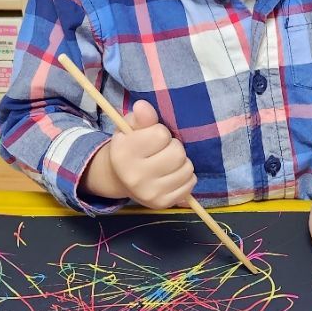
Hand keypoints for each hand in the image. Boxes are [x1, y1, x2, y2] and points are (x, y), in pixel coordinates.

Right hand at [82, 100, 196, 208]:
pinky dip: (185, 177)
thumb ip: (140, 116)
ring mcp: (149, 193)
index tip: (151, 139)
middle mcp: (134, 176)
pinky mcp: (162, 204)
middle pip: (177, 153)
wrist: (121, 178)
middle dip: (174, 147)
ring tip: (167, 162)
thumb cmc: (131, 146)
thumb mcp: (131, 127)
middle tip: (162, 151)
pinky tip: (171, 175)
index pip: (161, 134)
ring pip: (187, 168)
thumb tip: (143, 106)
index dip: (160, 133)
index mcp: (123, 153)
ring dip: (181, 162)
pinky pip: (190, 184)